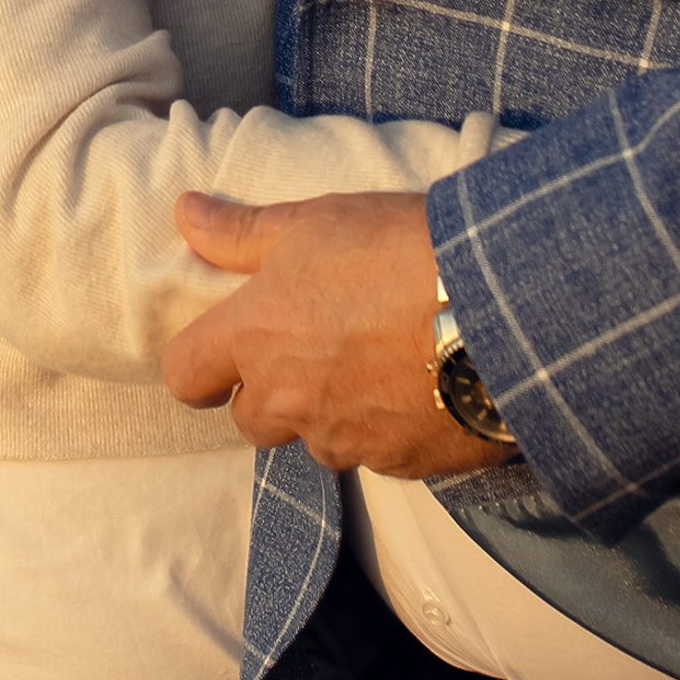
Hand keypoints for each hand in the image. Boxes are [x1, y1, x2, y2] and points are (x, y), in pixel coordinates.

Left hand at [161, 189, 512, 477]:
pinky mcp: (401, 464)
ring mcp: (346, 439)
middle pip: (249, 418)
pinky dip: (384, 426)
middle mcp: (290, 402)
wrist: (495, 306)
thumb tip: (185, 214)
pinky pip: (374, 452)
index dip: (197, 362)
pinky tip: (418, 381)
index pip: (184, 375)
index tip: (220, 344)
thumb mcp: (311, 222)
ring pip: (316, 438)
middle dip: (269, 390)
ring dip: (329, 410)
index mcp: (256, 339)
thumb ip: (240, 233)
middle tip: (312, 342)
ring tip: (376, 356)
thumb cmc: (395, 249)